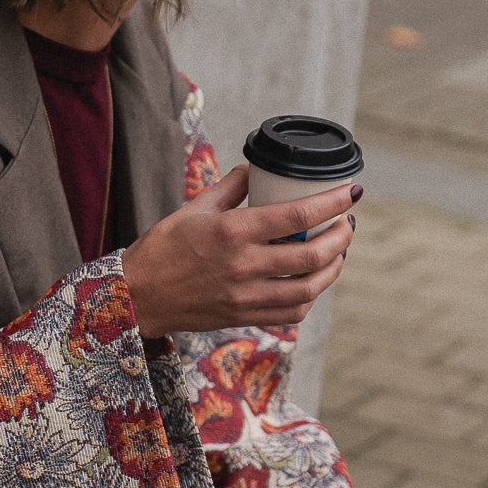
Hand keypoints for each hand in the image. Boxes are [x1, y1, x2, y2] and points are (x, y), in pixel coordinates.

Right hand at [122, 164, 358, 335]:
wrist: (136, 296)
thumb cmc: (161, 249)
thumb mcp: (193, 209)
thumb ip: (229, 188)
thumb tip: (254, 170)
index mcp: (232, 231)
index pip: (297, 214)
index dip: (332, 202)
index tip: (351, 192)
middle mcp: (243, 265)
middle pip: (313, 254)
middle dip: (341, 237)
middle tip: (346, 224)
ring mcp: (244, 295)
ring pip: (308, 287)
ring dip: (332, 269)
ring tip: (336, 254)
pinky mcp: (242, 316)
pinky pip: (290, 312)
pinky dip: (309, 297)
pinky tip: (311, 283)